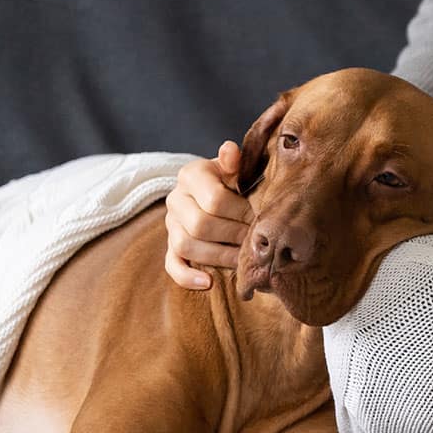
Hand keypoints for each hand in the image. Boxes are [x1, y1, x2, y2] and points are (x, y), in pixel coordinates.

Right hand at [164, 142, 251, 289]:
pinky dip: (187, 276)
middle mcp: (176, 199)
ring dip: (218, 256)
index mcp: (191, 174)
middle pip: (200, 225)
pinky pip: (172, 264)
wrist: (221, 191)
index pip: (214, 199)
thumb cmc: (236, 180)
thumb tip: (230, 150)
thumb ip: (236, 160)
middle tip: (256, 242)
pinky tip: (208, 283)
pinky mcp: (170, 247)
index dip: (241, 213)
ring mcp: (171, 225)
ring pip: (186, 245)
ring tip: (242, 259)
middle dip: (233, 236)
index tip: (261, 218)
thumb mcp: (238, 166)